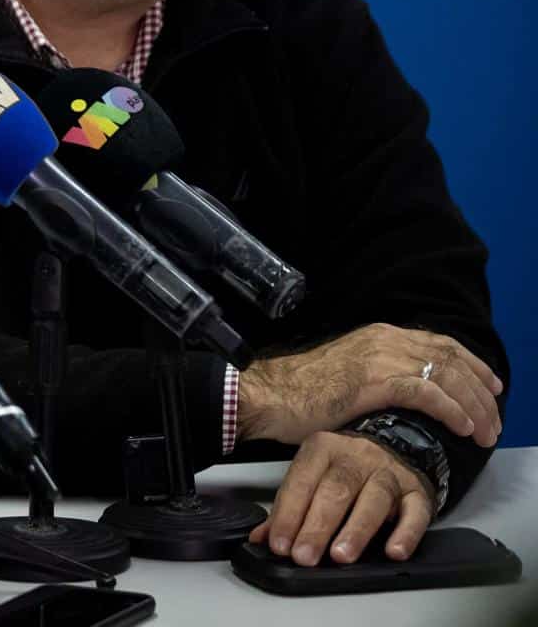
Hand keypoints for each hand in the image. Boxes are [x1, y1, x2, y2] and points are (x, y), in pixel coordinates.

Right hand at [237, 323, 501, 446]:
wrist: (270, 395)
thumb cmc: (302, 391)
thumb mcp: (349, 372)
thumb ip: (379, 373)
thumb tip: (408, 391)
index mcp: (379, 334)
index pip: (441, 344)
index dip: (473, 365)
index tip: (491, 387)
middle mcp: (386, 339)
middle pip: (452, 359)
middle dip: (481, 391)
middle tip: (495, 419)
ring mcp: (381, 358)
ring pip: (447, 377)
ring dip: (474, 406)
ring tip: (485, 432)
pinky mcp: (376, 382)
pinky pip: (429, 394)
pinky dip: (453, 411)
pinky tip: (463, 427)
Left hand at [248, 431, 434, 564]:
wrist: (393, 445)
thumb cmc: (344, 467)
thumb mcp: (312, 476)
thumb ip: (288, 507)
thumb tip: (261, 537)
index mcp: (322, 449)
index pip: (301, 481)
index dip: (288, 514)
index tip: (280, 544)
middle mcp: (356, 456)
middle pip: (335, 490)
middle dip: (317, 526)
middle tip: (305, 555)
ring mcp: (389, 472)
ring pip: (374, 499)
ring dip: (356, 530)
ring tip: (341, 555)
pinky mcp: (418, 492)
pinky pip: (415, 512)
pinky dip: (406, 533)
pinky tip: (394, 551)